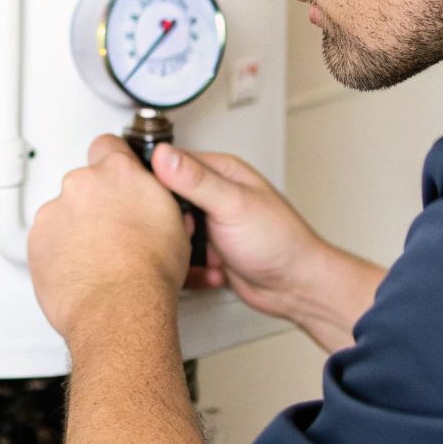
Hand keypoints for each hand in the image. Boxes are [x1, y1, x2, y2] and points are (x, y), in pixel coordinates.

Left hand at [28, 134, 191, 341]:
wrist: (120, 309)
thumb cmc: (149, 274)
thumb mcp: (174, 224)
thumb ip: (154, 199)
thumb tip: (154, 201)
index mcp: (118, 173)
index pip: (108, 145)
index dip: (112, 159)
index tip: (113, 173)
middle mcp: (83, 184)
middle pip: (84, 183)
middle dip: (95, 202)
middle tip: (113, 232)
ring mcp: (55, 210)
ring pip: (64, 212)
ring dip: (75, 228)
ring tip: (97, 258)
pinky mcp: (37, 238)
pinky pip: (47, 238)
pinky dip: (59, 250)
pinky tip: (80, 269)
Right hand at [151, 143, 326, 320]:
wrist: (297, 288)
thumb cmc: (281, 242)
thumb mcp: (232, 205)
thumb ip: (195, 180)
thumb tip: (163, 155)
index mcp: (221, 172)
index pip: (172, 163)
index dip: (154, 179)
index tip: (145, 197)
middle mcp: (215, 194)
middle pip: (168, 198)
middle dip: (165, 218)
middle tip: (176, 231)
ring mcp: (212, 223)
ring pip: (172, 228)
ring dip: (177, 244)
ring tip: (190, 252)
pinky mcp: (210, 249)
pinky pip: (183, 254)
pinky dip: (189, 266)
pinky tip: (206, 269)